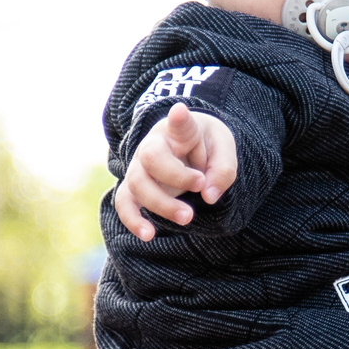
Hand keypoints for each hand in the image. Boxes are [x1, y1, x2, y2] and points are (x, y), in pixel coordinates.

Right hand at [112, 104, 238, 240]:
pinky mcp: (135, 189)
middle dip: (176, 176)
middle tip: (201, 186)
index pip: (178, 124)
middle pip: (151, 158)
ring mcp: (140, 167)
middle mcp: (152, 146)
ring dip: (161, 204)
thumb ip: (223, 170)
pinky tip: (149, 235)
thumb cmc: (206, 146)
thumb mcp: (223, 150)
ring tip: (188, 218)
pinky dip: (133, 220)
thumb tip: (209, 196)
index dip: (178, 119)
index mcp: (178, 131)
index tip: (179, 112)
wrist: (190, 150)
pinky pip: (124, 204)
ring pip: (137, 184)